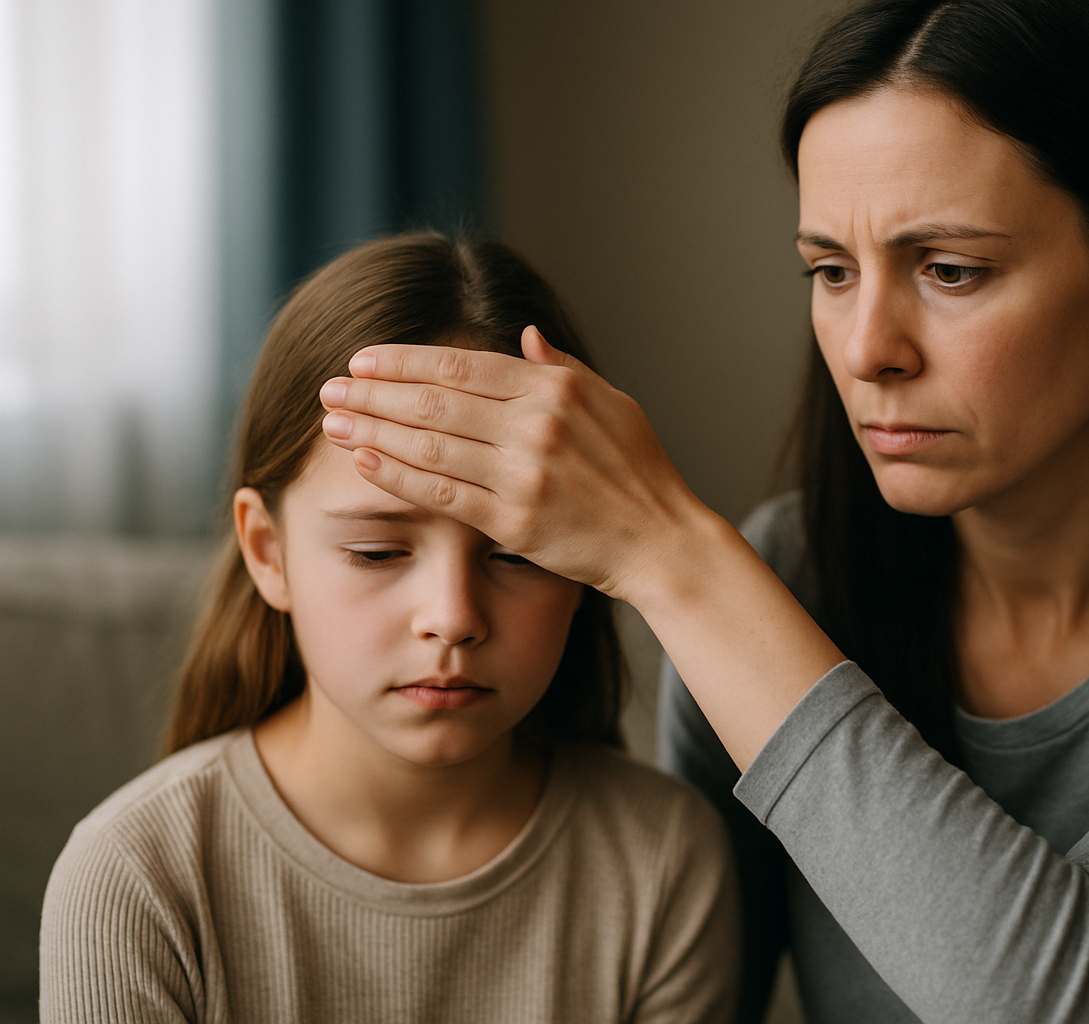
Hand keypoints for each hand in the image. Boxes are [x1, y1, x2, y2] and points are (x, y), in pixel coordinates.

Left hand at [318, 326, 711, 601]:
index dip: (405, 360)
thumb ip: (563, 368)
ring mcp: (524, 473)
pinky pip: (441, 494)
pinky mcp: (515, 520)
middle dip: (374, 391)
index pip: (461, 364)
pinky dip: (397, 476)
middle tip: (331, 387)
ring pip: (429, 444)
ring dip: (374, 430)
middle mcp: (536, 424)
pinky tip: (365, 462)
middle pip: (435, 400)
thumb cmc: (640, 472)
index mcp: (556, 388)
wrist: (662, 539)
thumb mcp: (612, 403)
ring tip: (333, 421)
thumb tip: (525, 334)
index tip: (364, 359)